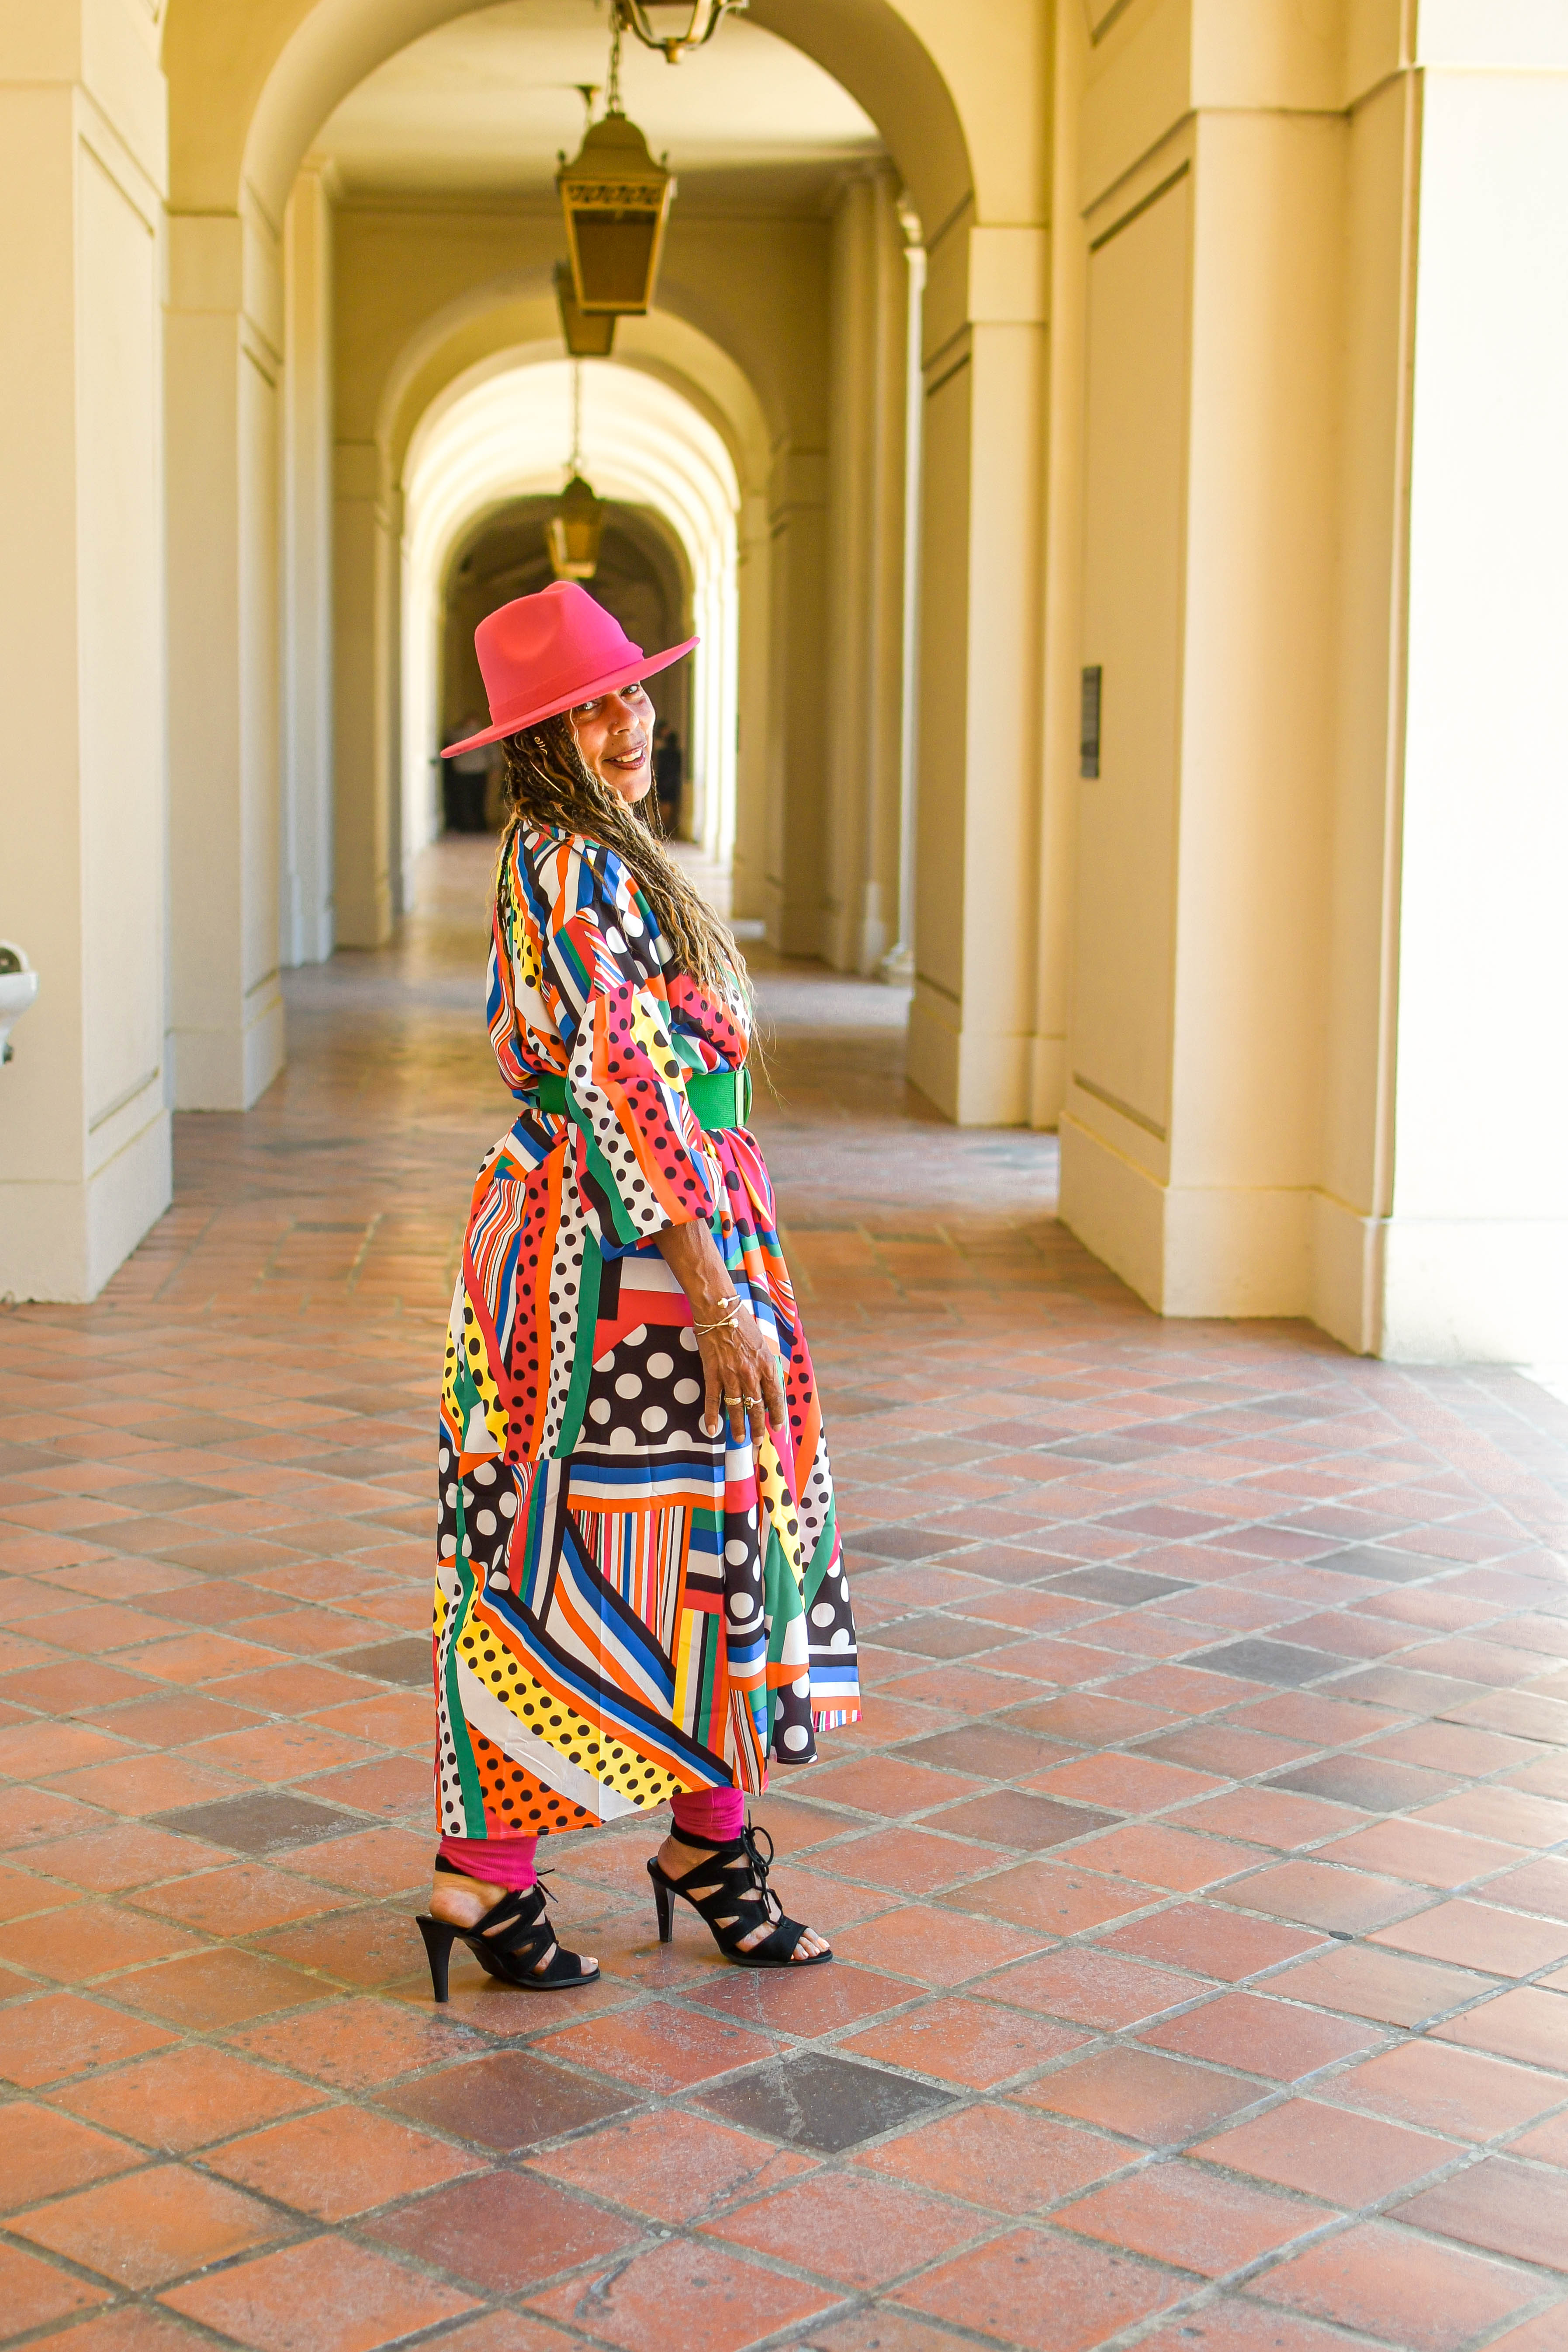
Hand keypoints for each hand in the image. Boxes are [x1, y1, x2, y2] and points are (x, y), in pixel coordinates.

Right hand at [695, 1304, 785, 1448]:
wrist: (719, 1311)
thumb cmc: (742, 1323)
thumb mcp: (762, 1343)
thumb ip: (765, 1364)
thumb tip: (768, 1381)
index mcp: (766, 1365)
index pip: (775, 1396)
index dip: (776, 1414)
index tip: (777, 1428)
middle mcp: (751, 1373)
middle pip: (757, 1406)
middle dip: (759, 1426)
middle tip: (759, 1441)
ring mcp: (731, 1375)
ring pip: (737, 1407)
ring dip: (738, 1426)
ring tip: (739, 1440)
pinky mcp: (712, 1373)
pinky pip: (713, 1399)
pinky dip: (711, 1416)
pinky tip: (711, 1429)